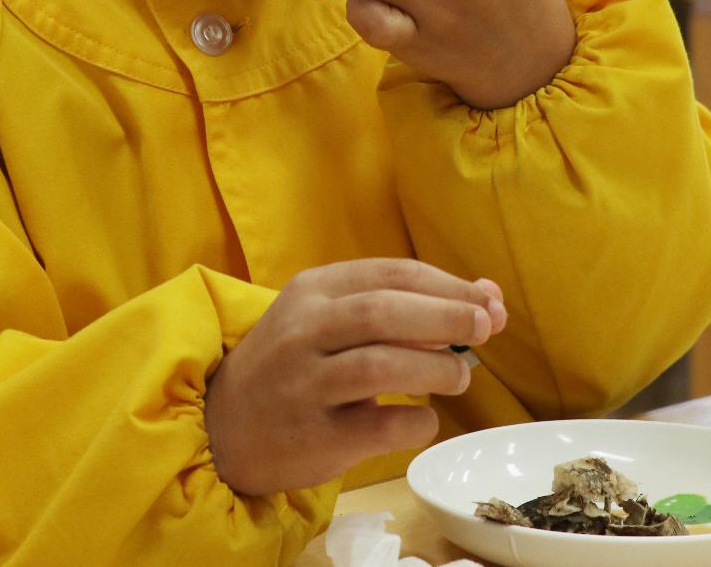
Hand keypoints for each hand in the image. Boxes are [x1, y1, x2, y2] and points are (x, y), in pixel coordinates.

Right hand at [205, 260, 505, 496]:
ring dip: (437, 368)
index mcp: (311, 290)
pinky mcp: (315, 437)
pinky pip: (382, 426)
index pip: (392, 273)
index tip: (488, 302)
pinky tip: (422, 417)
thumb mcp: (327, 318)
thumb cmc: (292, 364)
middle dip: (448, 316)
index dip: (449, 286)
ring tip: (458, 377)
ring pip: (383, 365)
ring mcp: (305, 385)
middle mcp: (303, 331)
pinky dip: (418, 421)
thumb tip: (487, 298)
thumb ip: (398, 305)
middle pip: (386, 311)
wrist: (222, 426)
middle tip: (487, 330)